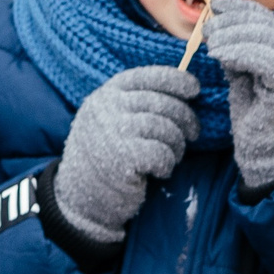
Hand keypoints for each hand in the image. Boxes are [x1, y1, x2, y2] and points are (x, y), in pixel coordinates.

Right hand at [52, 67, 199, 245]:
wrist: (79, 196)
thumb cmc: (106, 155)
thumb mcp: (112, 118)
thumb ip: (138, 103)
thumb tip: (186, 91)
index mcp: (107, 93)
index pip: (149, 76)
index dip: (176, 80)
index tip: (194, 89)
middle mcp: (107, 107)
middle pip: (164, 103)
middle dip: (186, 119)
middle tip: (193, 133)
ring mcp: (113, 130)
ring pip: (166, 128)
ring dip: (177, 145)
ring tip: (172, 156)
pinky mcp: (121, 156)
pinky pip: (162, 153)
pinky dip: (167, 163)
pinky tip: (160, 171)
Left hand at [204, 0, 273, 192]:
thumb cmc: (260, 122)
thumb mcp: (245, 80)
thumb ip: (239, 56)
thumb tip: (220, 31)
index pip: (268, 18)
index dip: (240, 9)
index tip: (215, 7)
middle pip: (266, 23)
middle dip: (232, 21)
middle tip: (207, 29)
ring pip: (264, 36)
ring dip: (231, 35)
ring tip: (210, 42)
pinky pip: (264, 57)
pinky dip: (238, 52)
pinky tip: (219, 55)